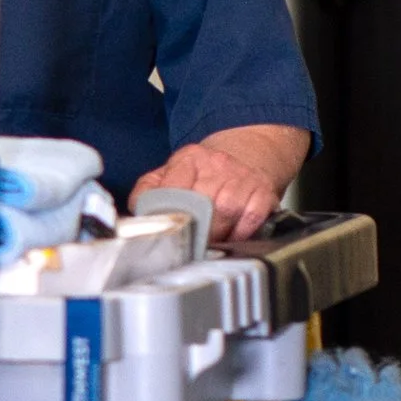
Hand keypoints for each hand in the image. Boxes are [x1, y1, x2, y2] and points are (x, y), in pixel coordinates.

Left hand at [130, 124, 306, 246]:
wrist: (246, 156)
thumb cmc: (203, 173)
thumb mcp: (169, 173)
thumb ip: (147, 191)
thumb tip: (137, 214)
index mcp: (188, 158)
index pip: (173, 188)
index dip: (170, 215)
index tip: (168, 232)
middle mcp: (217, 164)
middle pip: (201, 203)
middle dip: (194, 229)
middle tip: (188, 244)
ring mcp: (242, 177)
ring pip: (226, 211)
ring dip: (216, 234)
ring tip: (208, 242)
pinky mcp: (263, 192)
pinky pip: (251, 219)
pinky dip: (240, 234)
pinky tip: (231, 236)